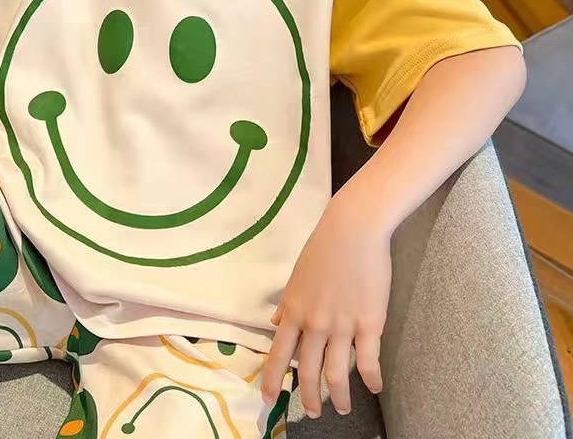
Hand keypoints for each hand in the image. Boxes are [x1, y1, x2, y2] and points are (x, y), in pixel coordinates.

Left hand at [262, 195, 391, 417]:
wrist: (353, 230)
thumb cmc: (323, 248)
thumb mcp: (297, 277)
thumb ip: (288, 304)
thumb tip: (276, 324)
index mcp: (294, 310)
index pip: (279, 353)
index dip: (272, 379)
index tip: (268, 398)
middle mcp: (315, 323)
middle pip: (308, 372)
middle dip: (308, 398)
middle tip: (312, 412)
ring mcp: (342, 326)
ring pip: (336, 375)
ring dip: (339, 398)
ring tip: (342, 409)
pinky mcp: (369, 324)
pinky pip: (368, 362)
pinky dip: (370, 380)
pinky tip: (373, 387)